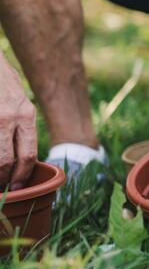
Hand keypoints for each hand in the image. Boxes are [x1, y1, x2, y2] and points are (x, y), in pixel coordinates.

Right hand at [0, 55, 35, 189]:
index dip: (22, 175)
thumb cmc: (3, 81)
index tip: (18, 186)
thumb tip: (20, 156)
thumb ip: (21, 125)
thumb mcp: (20, 100)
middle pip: (7, 162)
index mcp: (26, 115)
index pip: (27, 154)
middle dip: (4, 179)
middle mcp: (9, 118)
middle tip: (2, 187)